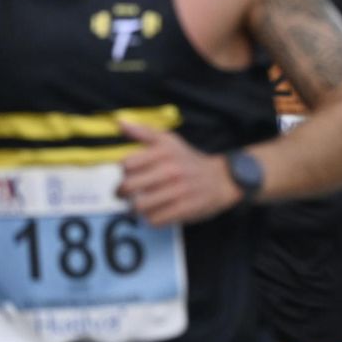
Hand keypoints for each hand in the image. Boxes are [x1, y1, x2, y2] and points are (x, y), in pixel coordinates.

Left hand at [119, 122, 239, 226]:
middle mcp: (171, 170)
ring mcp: (178, 191)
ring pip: (139, 206)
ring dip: (136, 208)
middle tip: (126, 194)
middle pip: (128, 187)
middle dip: (122, 193)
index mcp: (164, 152)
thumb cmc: (189, 161)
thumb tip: (120, 121)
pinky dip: (152, 218)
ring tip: (141, 204)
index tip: (130, 174)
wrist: (221, 179)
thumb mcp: (170, 141)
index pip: (127, 165)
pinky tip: (157, 211)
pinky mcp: (185, 209)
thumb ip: (144, 132)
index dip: (124, 172)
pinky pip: (155, 219)